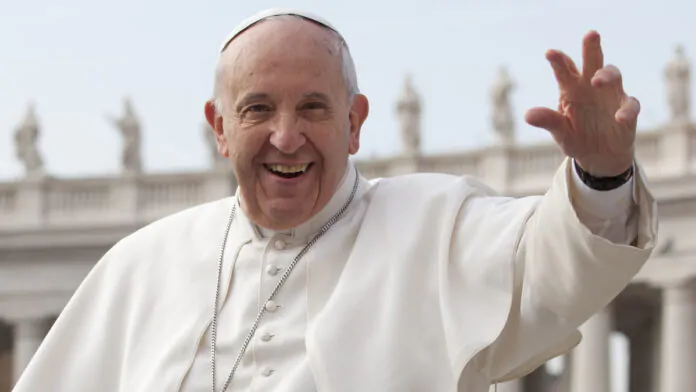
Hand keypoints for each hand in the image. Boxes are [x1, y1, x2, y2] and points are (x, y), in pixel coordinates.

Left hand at [525, 30, 638, 176]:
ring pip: (614, 76)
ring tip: (596, 80)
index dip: (559, 61)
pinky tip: (619, 117)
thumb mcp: (561, 132)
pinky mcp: (627, 111)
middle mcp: (592, 87)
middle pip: (593, 61)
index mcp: (572, 89)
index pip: (565, 70)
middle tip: (590, 34)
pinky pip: (630, 105)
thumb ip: (548, 121)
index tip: (549, 53)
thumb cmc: (577, 137)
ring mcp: (612, 96)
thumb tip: (527, 116)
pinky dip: (626, 110)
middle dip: (592, 47)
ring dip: (607, 75)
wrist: (599, 156)